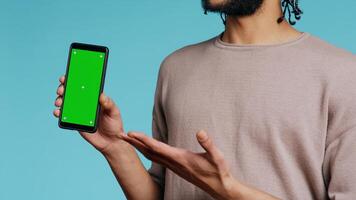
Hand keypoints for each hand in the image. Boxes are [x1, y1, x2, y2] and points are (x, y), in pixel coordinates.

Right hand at [53, 75, 126, 154]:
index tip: (66, 77)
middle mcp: (85, 103)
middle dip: (63, 89)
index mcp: (94, 98)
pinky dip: (59, 113)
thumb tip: (102, 95)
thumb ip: (108, 104)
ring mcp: (79, 112)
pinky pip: (64, 116)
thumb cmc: (114, 125)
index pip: (83, 86)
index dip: (73, 80)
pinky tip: (57, 112)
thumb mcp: (114, 112)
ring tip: (59, 102)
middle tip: (61, 90)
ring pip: (66, 103)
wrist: (111, 142)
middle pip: (71, 92)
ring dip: (59, 100)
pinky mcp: (75, 122)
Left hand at [122, 130, 241, 199]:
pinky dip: (147, 151)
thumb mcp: (217, 156)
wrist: (219, 187)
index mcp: (181, 158)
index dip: (144, 139)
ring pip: (151, 156)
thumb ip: (207, 144)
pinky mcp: (176, 167)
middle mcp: (174, 163)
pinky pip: (157, 159)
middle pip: (149, 152)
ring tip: (129, 139)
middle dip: (134, 143)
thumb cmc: (218, 171)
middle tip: (121, 135)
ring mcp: (174, 166)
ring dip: (139, 147)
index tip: (131, 133)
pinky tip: (145, 148)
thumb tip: (200, 132)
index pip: (157, 147)